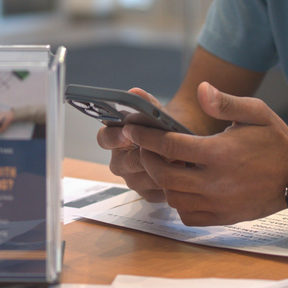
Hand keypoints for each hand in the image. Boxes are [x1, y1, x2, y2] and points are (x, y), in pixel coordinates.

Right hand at [97, 87, 172, 202]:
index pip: (104, 138)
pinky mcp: (147, 194)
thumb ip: (146, 103)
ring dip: (161, 169)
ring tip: (179, 159)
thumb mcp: (157, 113)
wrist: (182, 144)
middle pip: (124, 163)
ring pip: (142, 179)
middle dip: (144, 157)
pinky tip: (183, 172)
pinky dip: (170, 183)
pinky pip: (156, 192)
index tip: (127, 133)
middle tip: (162, 151)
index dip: (114, 137)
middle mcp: (119, 161)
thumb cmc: (164, 128)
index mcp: (114, 139)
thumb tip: (135, 92)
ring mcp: (132, 180)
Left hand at [125, 82, 287, 225]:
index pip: (170, 146)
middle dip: (147, 159)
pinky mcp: (223, 217)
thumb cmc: (275, 141)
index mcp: (220, 154)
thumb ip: (226, 102)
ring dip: (162, 181)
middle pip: (164, 175)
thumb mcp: (256, 113)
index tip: (131, 128)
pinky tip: (181, 186)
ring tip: (162, 164)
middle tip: (143, 147)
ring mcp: (219, 203)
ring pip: (173, 197)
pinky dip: (179, 202)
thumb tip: (202, 90)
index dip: (145, 136)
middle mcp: (216, 182)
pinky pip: (188, 215)